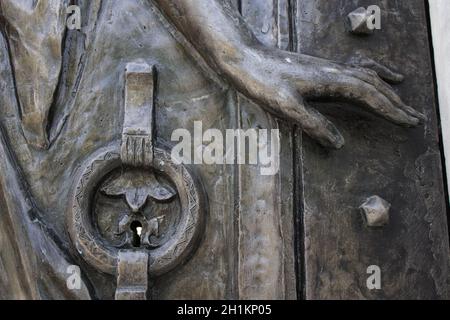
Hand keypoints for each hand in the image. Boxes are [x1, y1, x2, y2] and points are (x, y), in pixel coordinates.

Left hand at [226, 46, 423, 148]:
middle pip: (375, 86)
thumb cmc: (262, 80)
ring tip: (403, 98)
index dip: (391, 111)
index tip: (410, 122)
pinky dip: (369, 74)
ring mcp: (328, 68)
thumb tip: (339, 143)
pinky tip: (371, 75)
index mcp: (332, 80)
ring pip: (367, 77)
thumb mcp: (286, 106)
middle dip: (396, 103)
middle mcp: (335, 71)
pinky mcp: (319, 69)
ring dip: (386, 90)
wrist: (245, 57)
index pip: (371, 97)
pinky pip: (354, 69)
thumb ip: (313, 124)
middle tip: (415, 118)